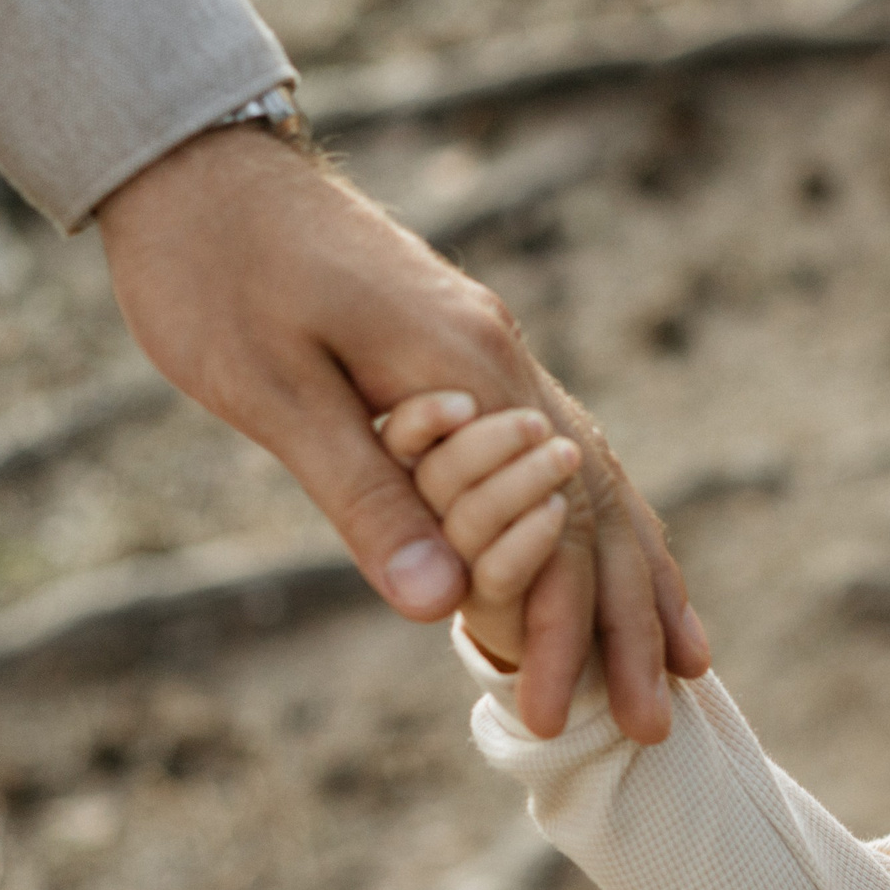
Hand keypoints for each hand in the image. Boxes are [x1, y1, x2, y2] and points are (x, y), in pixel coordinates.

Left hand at [93, 125, 705, 741]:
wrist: (201, 163)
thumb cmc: (213, 272)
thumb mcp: (270, 389)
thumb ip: (365, 494)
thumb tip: (440, 608)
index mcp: (468, 376)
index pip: (545, 530)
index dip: (555, 632)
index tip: (547, 717)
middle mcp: (509, 368)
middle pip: (599, 515)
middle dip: (629, 627)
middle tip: (655, 726)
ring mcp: (502, 360)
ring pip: (603, 485)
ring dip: (641, 580)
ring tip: (688, 662)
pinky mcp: (477, 356)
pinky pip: (571, 456)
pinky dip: (610, 522)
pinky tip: (623, 560)